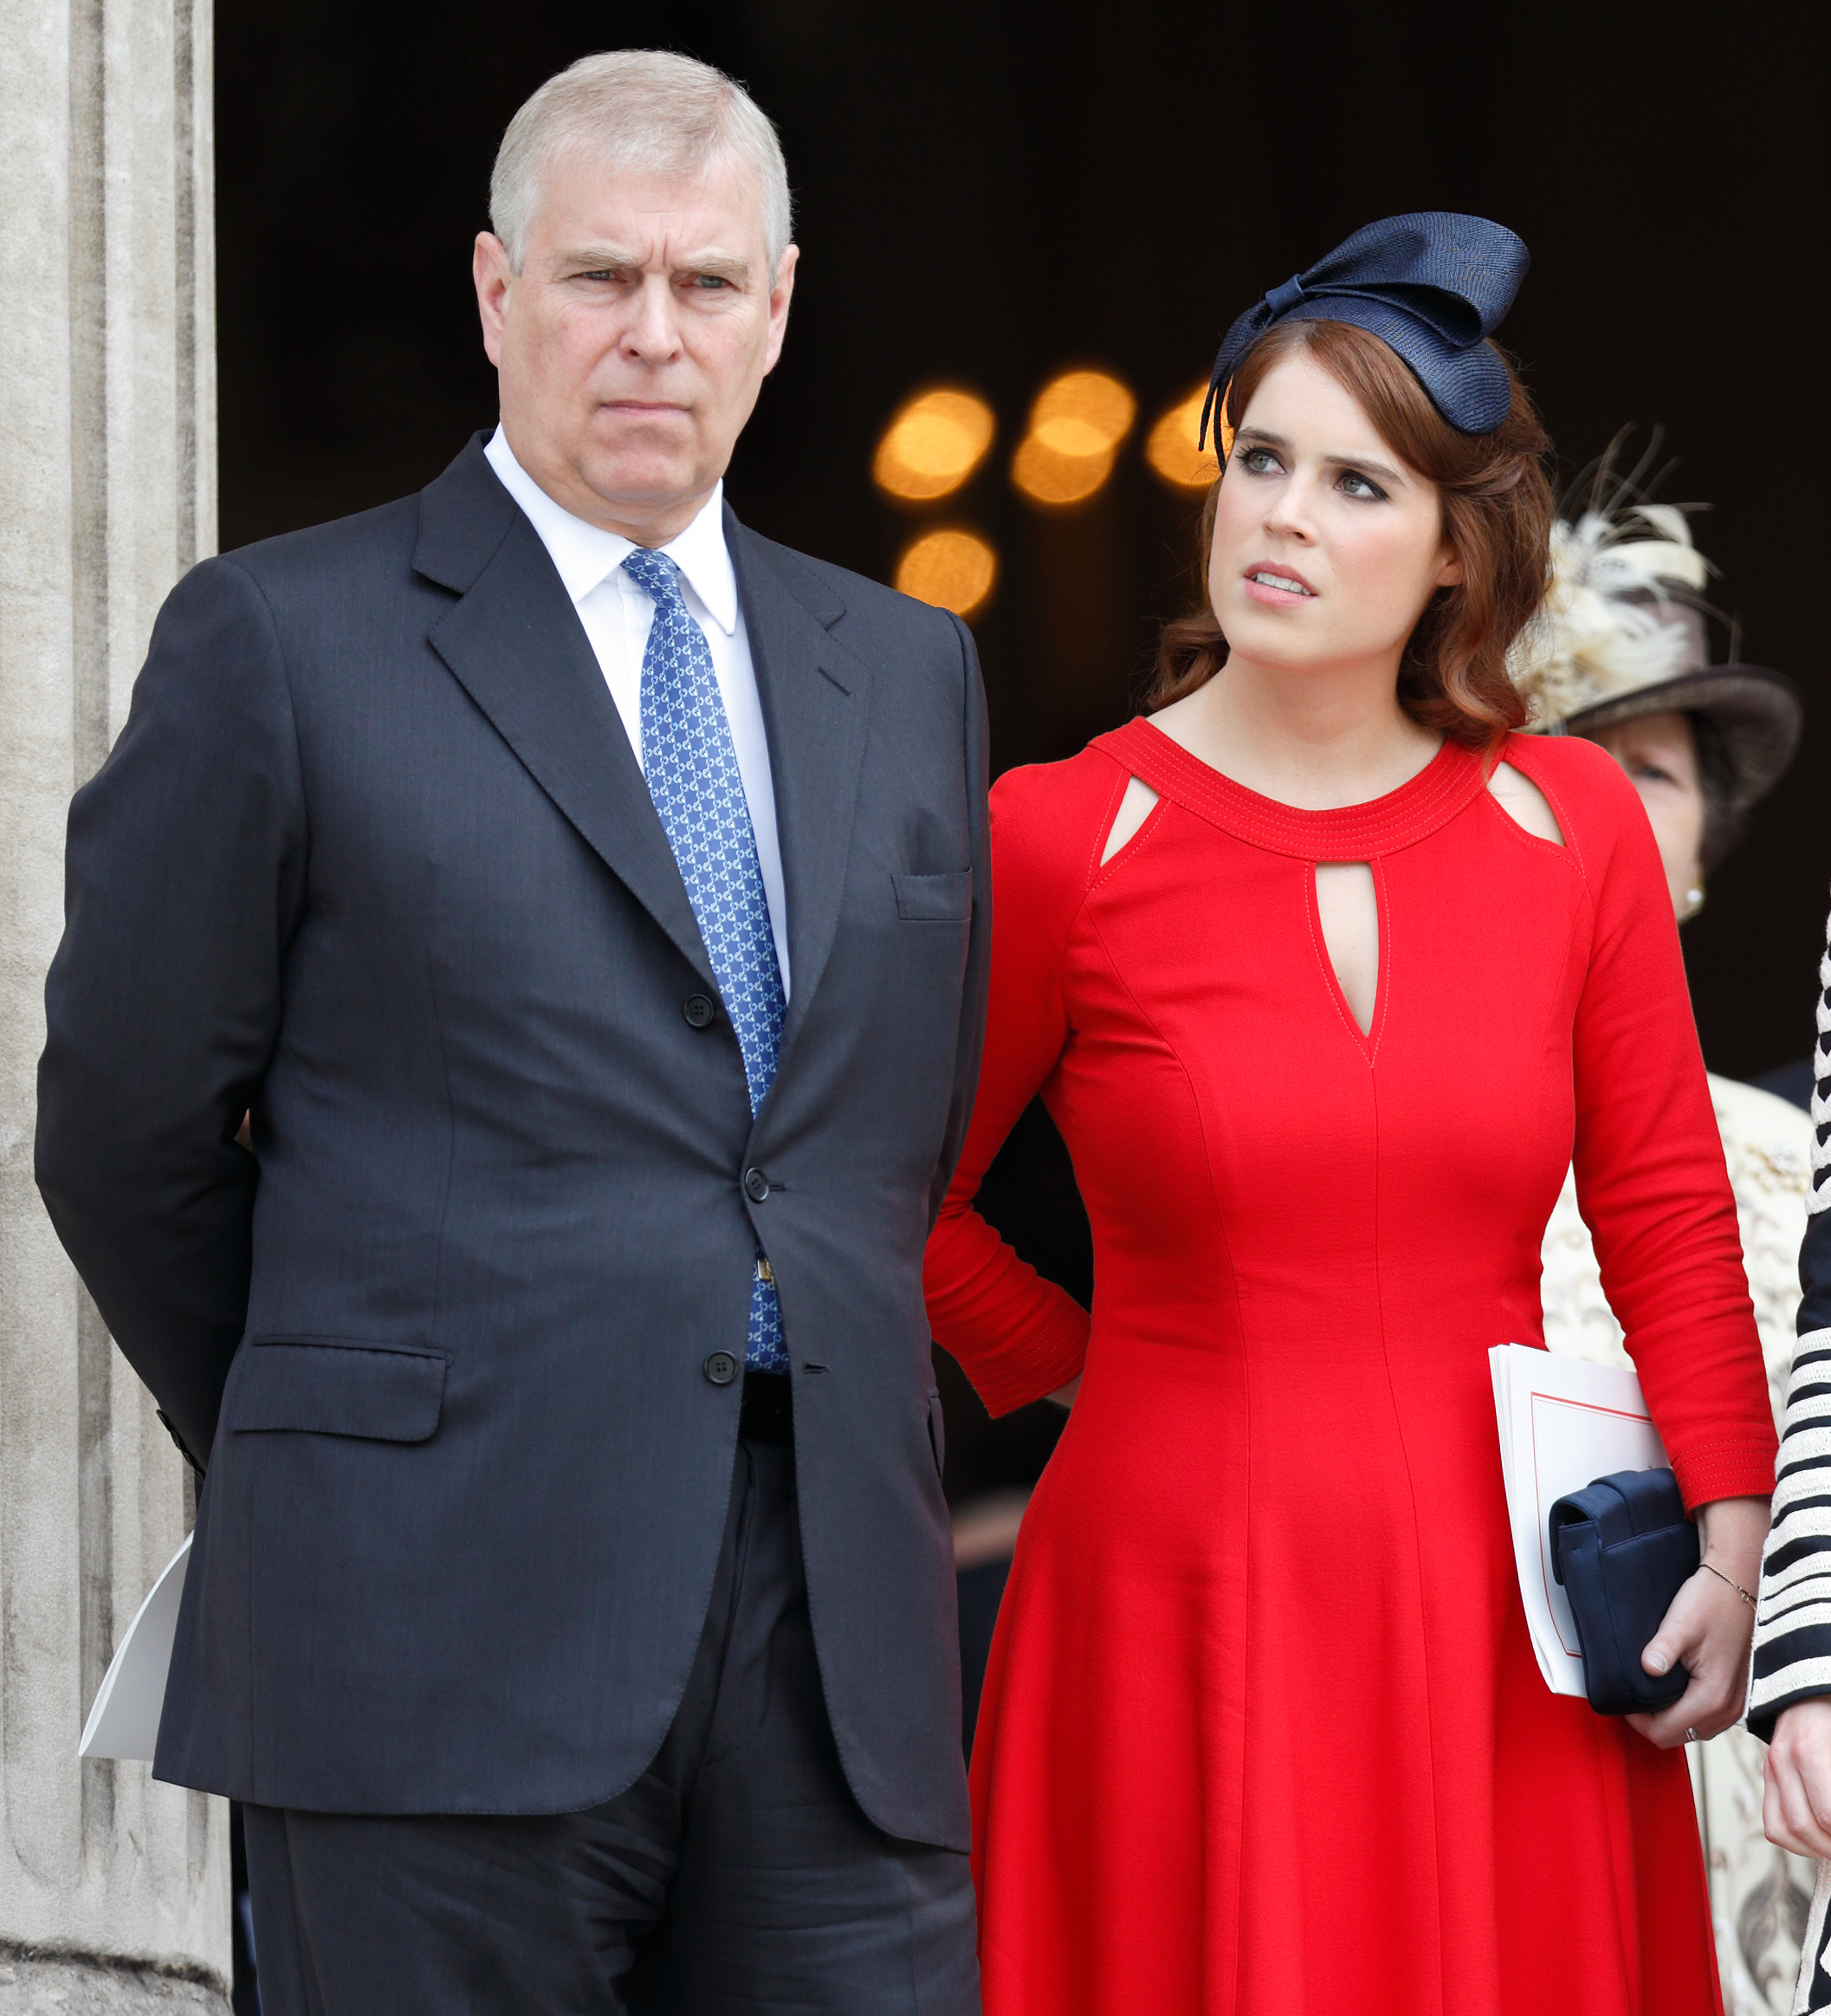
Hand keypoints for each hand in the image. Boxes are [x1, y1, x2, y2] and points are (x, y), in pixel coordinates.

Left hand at [1624, 1494, 1765, 1750]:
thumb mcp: (1680, 1623)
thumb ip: (1663, 1649)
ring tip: (1649, 1692)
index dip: (1636, 1721)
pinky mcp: (1736, 1696)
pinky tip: (1672, 1690)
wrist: (1737, 1586)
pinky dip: (1686, 1712)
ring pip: (1693, 1730)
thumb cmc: (1710, 1601)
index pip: (1664, 1732)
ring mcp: (1735, 1705)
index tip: (1623, 1698)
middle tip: (1632, 1696)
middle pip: (1678, 1736)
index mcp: (1712, 1696)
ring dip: (1669, 1718)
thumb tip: (1647, 1669)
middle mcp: (1728, 1709)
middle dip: (1650, 1722)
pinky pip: (1707, 1719)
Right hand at [1766, 1699, 1830, 1856]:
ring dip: (1815, 1849)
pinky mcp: (1769, 1776)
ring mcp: (1771, 1769)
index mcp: (1808, 1749)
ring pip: (1784, 1831)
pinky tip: (1819, 1838)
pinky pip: (1773, 1824)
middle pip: (1805, 1828)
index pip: (1828, 1815)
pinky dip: (1796, 1841)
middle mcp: (1782, 1761)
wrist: (1812, 1689)